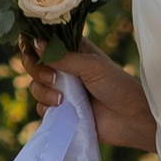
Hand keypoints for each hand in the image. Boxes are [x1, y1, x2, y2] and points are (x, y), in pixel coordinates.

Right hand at [18, 36, 155, 152]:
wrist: (130, 118)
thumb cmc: (117, 85)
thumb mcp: (91, 66)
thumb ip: (63, 57)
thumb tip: (36, 43)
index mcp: (72, 50)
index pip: (43, 42)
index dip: (32, 44)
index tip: (30, 49)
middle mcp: (63, 68)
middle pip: (33, 63)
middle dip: (37, 70)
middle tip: (53, 78)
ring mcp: (61, 89)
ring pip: (35, 86)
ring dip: (43, 92)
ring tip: (62, 100)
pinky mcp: (60, 110)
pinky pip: (40, 107)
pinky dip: (46, 108)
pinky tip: (62, 110)